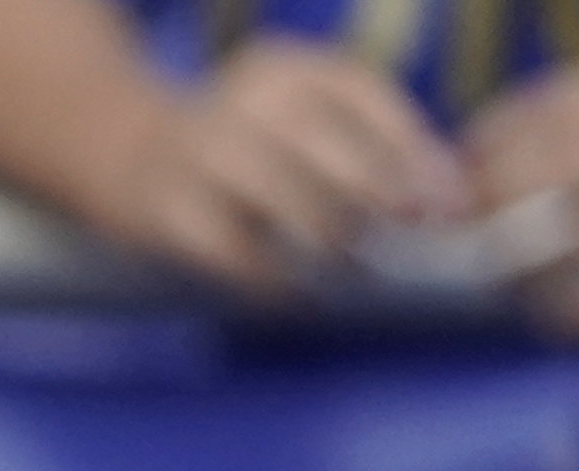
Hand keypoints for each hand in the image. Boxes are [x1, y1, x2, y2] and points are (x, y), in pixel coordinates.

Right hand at [96, 38, 466, 289]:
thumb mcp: (303, 119)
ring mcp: (198, 150)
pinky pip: (229, 248)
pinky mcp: (166, 207)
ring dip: (327, 235)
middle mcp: (241, 98)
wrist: (130, 155)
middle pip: (320, 141)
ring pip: (277, 192)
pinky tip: (297, 296)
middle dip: (374, 188)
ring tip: (356, 266)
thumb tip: (449, 192)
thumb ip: (370, 144)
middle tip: (410, 229)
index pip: (362, 94)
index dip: (409, 145)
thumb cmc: (249, 146)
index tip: (445, 198)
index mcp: (286, 66)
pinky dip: (270, 278)